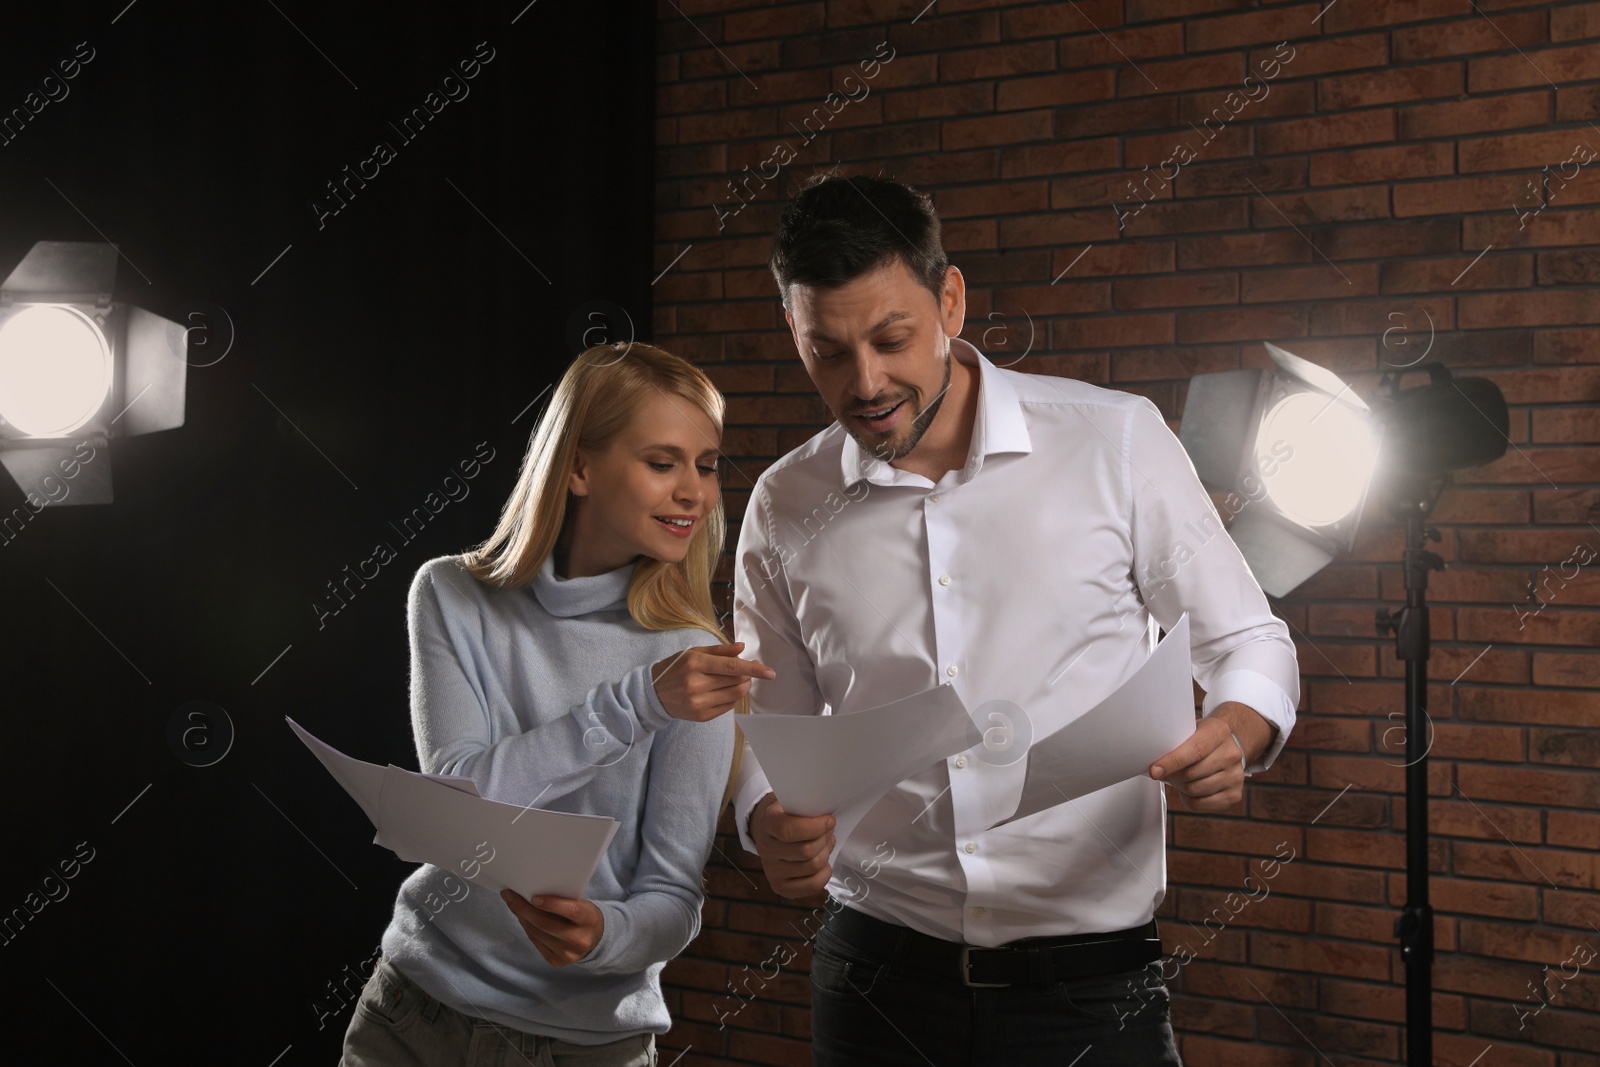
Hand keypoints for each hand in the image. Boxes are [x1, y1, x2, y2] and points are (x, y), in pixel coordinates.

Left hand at [500, 892, 603, 966]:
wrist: (595, 938)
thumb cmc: (584, 915)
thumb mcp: (581, 903)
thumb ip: (563, 899)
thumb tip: (531, 892)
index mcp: (590, 920)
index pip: (572, 911)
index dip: (552, 904)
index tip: (533, 897)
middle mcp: (580, 940)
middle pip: (547, 924)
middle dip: (524, 909)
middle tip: (509, 896)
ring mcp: (568, 954)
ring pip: (537, 933)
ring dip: (522, 917)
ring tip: (512, 903)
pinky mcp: (557, 961)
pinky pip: (536, 942)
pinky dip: (527, 928)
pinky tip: (522, 917)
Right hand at [651, 641, 774, 722]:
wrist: (653, 694)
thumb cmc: (675, 669)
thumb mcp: (693, 653)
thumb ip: (720, 650)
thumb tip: (742, 647)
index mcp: (695, 664)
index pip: (732, 667)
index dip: (754, 669)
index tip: (770, 673)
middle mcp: (697, 685)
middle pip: (736, 681)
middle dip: (747, 675)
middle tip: (747, 670)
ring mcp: (699, 703)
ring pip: (735, 695)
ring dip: (743, 686)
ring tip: (738, 679)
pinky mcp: (701, 716)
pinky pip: (728, 707)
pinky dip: (732, 697)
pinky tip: (725, 690)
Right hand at [750, 792, 833, 898]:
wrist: (773, 833)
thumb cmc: (790, 815)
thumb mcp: (794, 801)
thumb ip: (807, 804)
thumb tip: (828, 812)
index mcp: (767, 823)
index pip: (788, 830)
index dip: (815, 827)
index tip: (830, 821)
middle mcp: (765, 849)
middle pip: (805, 851)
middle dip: (825, 840)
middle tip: (829, 831)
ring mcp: (771, 870)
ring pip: (811, 867)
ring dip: (826, 853)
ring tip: (826, 844)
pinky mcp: (780, 887)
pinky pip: (811, 885)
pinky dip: (825, 874)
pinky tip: (824, 863)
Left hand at [1149, 702, 1270, 812]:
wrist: (1229, 745)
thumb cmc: (1203, 738)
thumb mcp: (1191, 730)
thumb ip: (1174, 742)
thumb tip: (1152, 762)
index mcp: (1219, 732)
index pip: (1195, 750)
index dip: (1172, 762)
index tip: (1154, 770)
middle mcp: (1231, 754)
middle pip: (1192, 774)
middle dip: (1172, 775)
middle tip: (1165, 771)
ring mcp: (1236, 776)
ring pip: (1194, 790)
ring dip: (1180, 786)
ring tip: (1180, 777)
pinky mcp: (1234, 795)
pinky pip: (1200, 804)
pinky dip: (1188, 799)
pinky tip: (1190, 788)